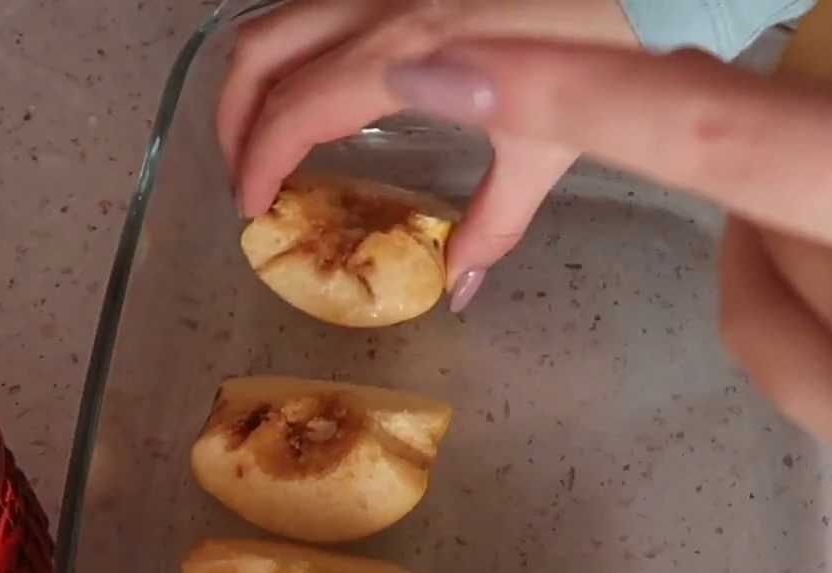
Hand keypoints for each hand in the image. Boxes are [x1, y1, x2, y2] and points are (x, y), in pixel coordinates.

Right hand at [217, 0, 636, 307]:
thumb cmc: (596, 56)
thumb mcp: (543, 152)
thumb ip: (494, 220)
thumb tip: (458, 285)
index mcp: (402, 56)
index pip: (296, 109)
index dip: (259, 161)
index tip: (253, 208)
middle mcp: (378, 5)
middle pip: (260, 51)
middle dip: (235, 117)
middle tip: (246, 173)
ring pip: (278, 15)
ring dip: (256, 75)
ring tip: (265, 131)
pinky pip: (316, 3)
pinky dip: (293, 45)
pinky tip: (316, 84)